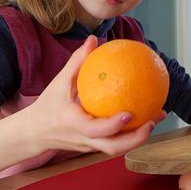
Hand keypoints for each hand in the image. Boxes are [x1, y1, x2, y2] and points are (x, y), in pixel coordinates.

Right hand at [26, 35, 162, 156]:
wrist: (35, 132)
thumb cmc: (48, 105)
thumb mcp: (59, 83)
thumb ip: (77, 62)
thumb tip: (94, 40)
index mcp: (74, 124)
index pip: (95, 129)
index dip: (113, 125)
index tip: (129, 114)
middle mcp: (85, 139)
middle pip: (113, 148)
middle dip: (137, 138)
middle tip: (153, 120)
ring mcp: (91, 147)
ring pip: (117, 149)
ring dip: (139, 137)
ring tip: (155, 119)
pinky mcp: (95, 148)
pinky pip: (115, 143)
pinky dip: (130, 134)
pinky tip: (144, 118)